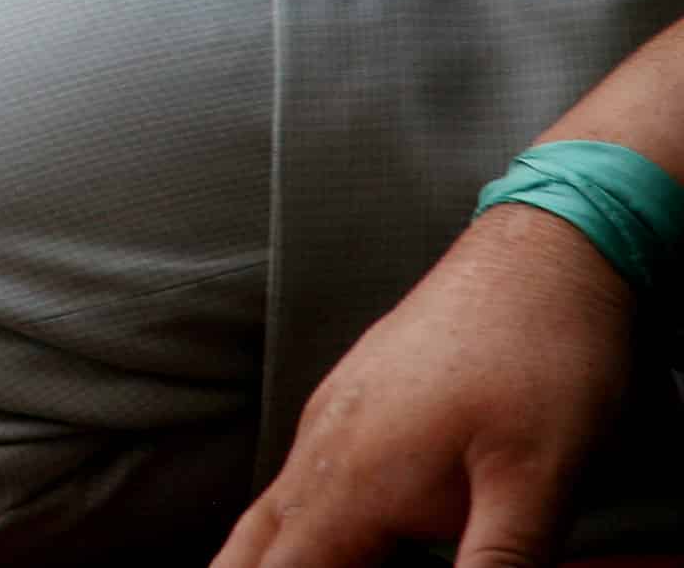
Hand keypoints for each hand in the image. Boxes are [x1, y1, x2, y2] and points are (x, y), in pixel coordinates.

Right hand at [214, 203, 634, 567]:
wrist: (539, 258)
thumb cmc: (542, 358)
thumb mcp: (538, 484)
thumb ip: (498, 565)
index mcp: (358, 481)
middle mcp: (326, 447)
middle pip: (253, 546)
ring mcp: (334, 418)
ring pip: (271, 510)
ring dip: (268, 556)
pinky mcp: (353, 402)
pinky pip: (301, 478)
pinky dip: (296, 523)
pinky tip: (329, 537)